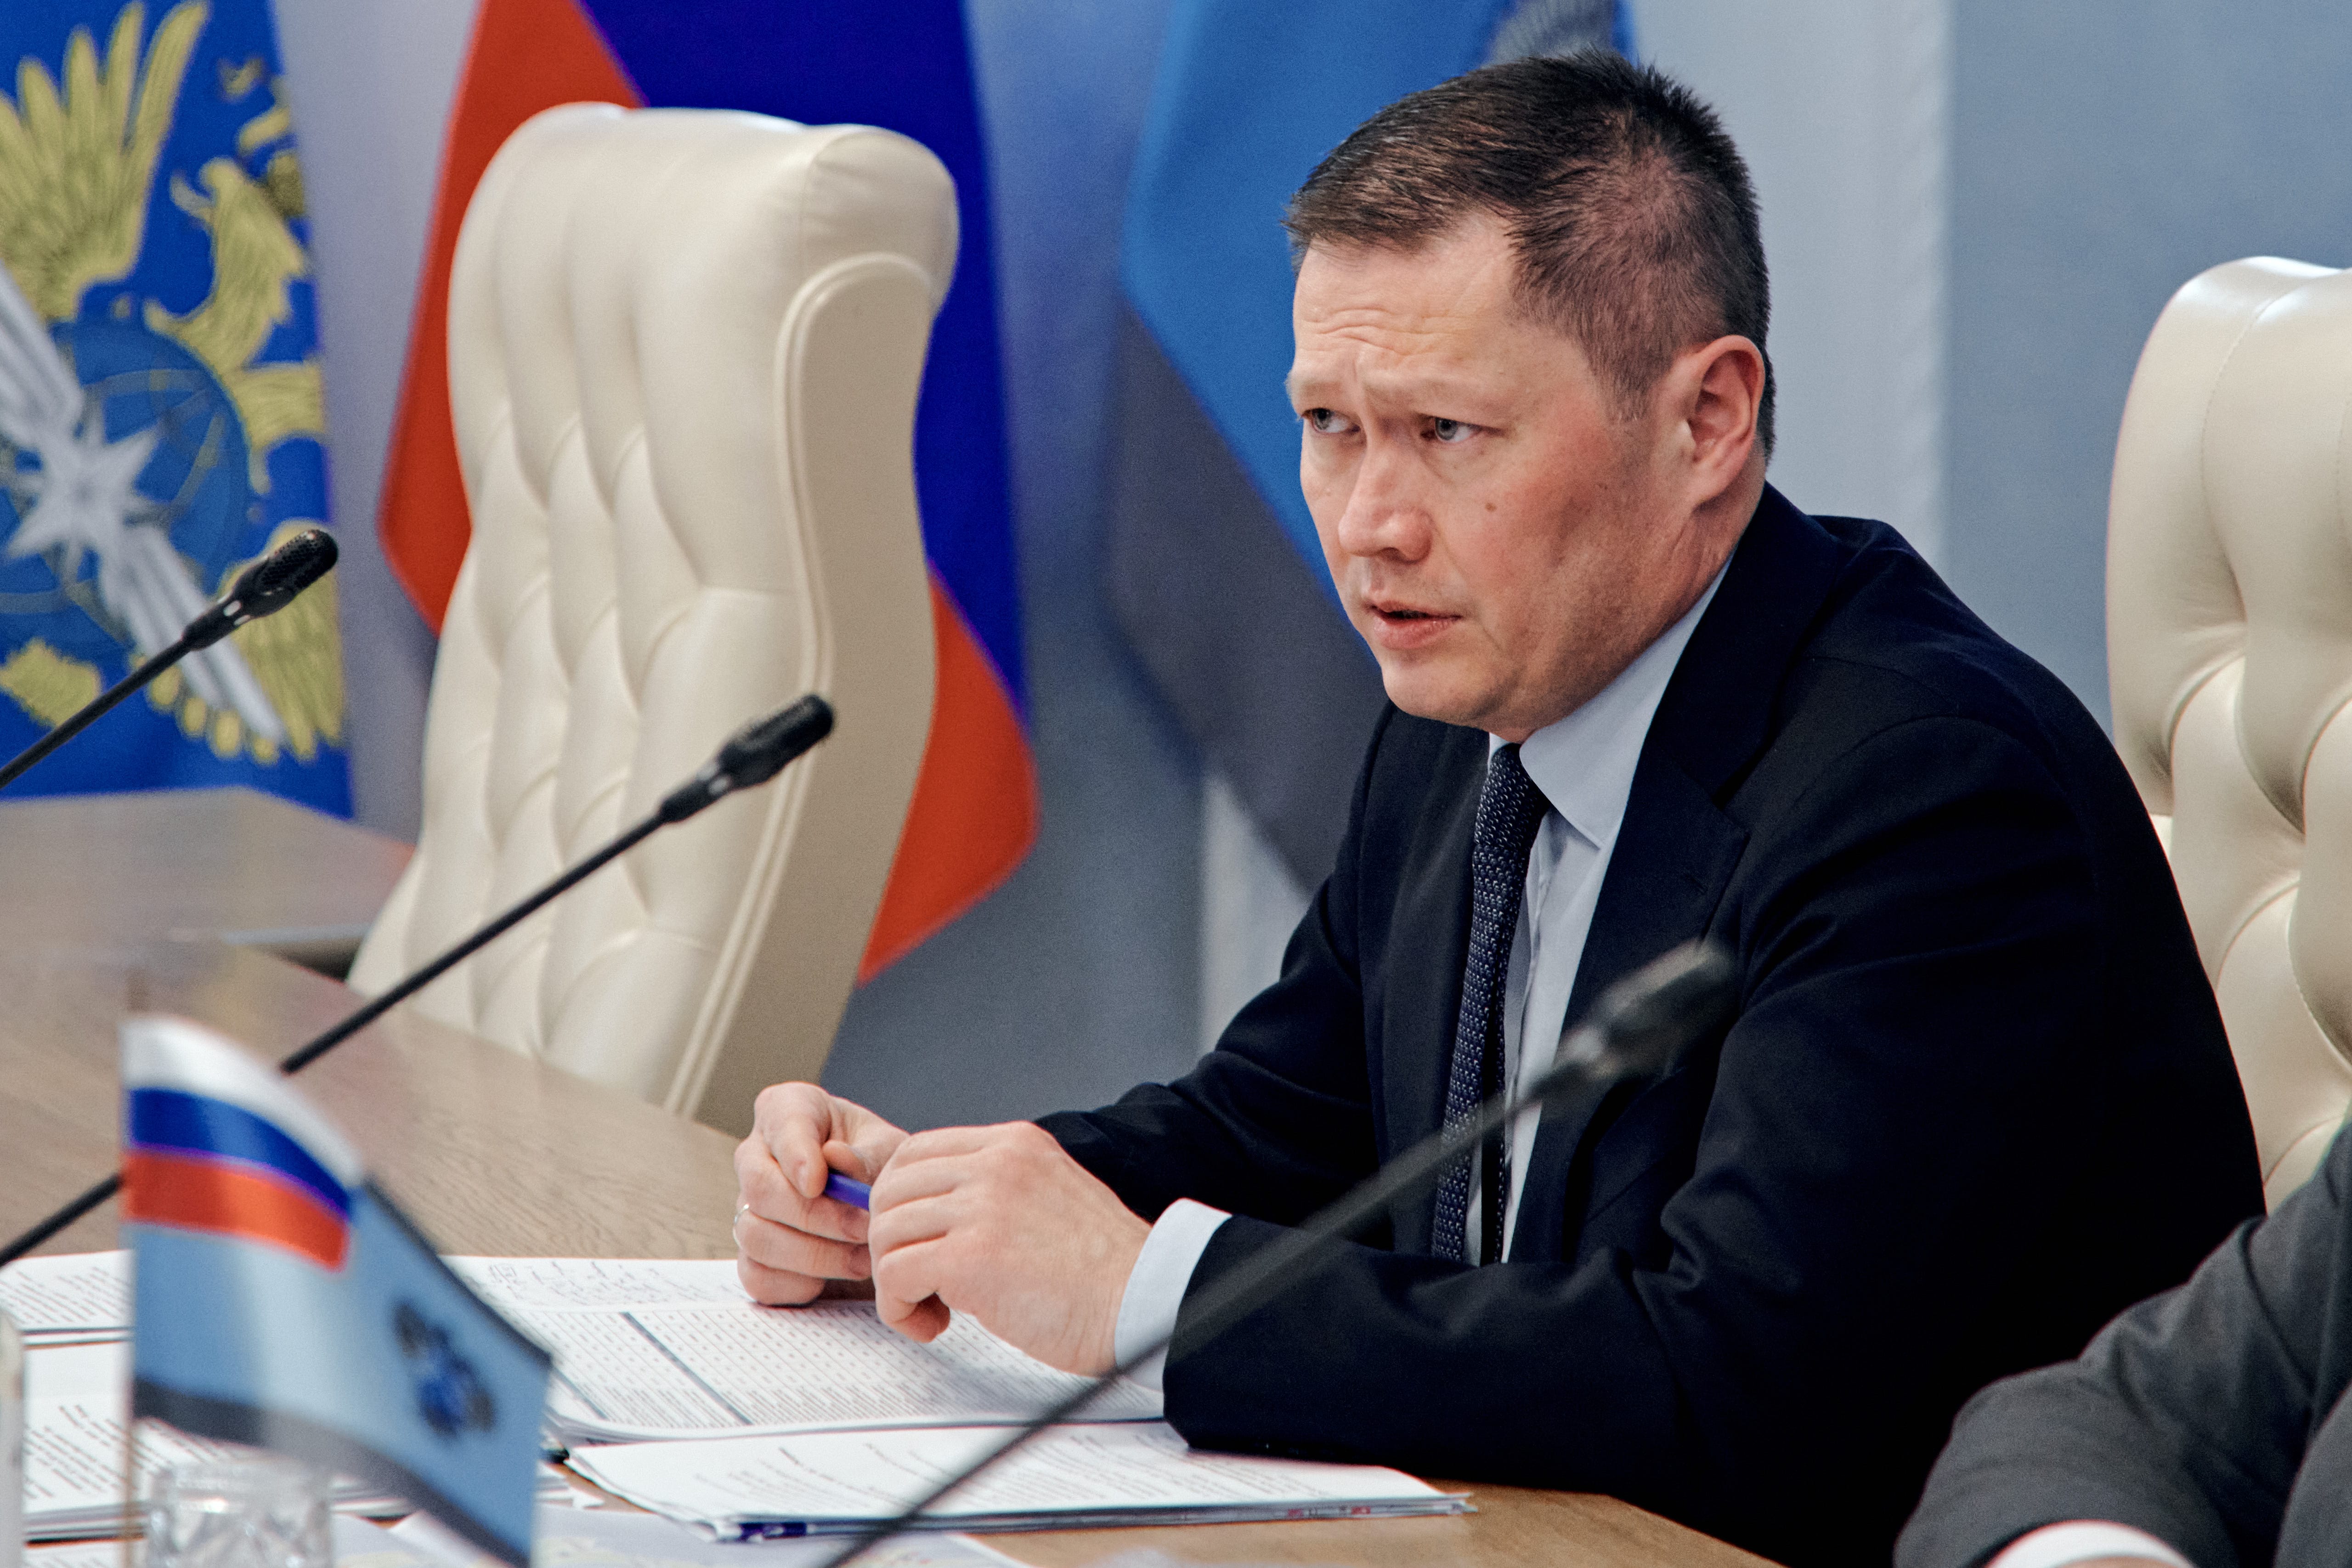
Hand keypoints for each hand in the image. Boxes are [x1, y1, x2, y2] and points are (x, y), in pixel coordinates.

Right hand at [734, 1083, 907, 1304]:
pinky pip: (759, 1277)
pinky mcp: (752, 1256)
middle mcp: (756, 1157)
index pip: (780, 1123)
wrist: (879, 1206)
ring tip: (864, 1257)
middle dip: (817, 1216)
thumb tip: (836, 1160)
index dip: (795, 1154)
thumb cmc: (879, 1164)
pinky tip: (837, 1274)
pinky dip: (801, 1283)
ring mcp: (747, 1208)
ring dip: (816, 1254)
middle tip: (864, 1228)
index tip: (819, 1182)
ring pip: (757, 1236)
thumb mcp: (889, 1149)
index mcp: (787, 1111)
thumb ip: (867, 1155)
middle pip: (760, 1189)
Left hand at [866, 1121, 1148, 1373]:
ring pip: (885, 1232)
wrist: (1142, 1301)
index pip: (916, 1151)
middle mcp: (996, 1164)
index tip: (913, 1239)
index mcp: (1015, 1144)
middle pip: (891, 1189)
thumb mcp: (1048, 1196)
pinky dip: (900, 1308)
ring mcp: (983, 1206)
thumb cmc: (1103, 1269)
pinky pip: (894, 1274)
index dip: (899, 1201)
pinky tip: (934, 1323)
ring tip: (932, 1307)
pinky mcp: (971, 1257)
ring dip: (896, 1280)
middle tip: (920, 1280)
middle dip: (891, 1242)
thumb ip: (996, 1191)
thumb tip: (933, 1213)